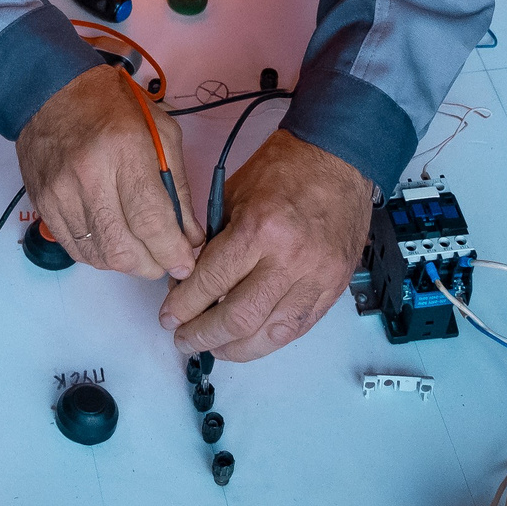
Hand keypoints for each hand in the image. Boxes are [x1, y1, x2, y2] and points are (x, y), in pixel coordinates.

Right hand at [16, 64, 203, 279]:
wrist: (51, 91)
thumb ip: (178, 187)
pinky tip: (114, 241)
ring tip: (142, 251)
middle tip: (166, 260)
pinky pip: (76, 249)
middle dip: (152, 266)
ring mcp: (61, 193)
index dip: (172, 251)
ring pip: (99, 256)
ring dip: (127, 264)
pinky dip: (101, 255)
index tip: (186, 263)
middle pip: (122, 248)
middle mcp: (89, 175)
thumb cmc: (114, 107)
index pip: (150, 220)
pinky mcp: (43, 204)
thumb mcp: (162, 132)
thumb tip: (190, 236)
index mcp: (125, 150)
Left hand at [159, 129, 371, 361]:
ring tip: (213, 346)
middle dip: (203, 335)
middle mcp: (290, 259)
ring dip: (235, 347)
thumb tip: (188, 282)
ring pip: (270, 334)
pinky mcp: (335, 286)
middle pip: (239, 318)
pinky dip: (269, 339)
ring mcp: (317, 276)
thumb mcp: (233, 194)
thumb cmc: (284, 168)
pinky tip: (249, 340)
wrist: (338, 158)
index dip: (184, 306)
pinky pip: (298, 328)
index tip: (168, 316)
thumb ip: (211, 241)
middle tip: (183, 338)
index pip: (211, 282)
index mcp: (259, 229)